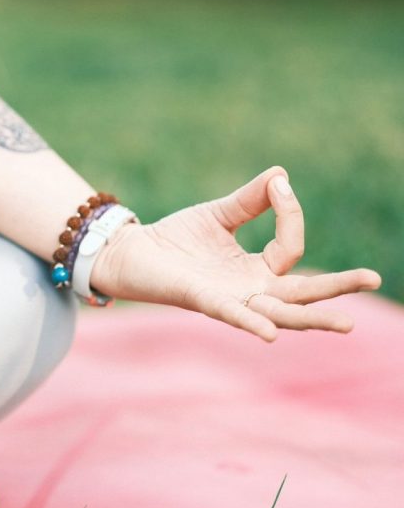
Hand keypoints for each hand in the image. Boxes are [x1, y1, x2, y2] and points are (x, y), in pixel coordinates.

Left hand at [90, 167, 381, 341]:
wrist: (134, 252)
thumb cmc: (177, 239)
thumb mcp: (220, 214)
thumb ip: (251, 200)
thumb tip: (282, 175)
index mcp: (255, 271)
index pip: (291, 247)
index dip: (291, 214)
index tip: (279, 186)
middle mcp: (248, 290)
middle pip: (300, 294)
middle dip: (336, 288)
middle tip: (374, 279)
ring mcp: (228, 299)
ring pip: (276, 313)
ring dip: (309, 317)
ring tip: (344, 323)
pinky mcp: (200, 300)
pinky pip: (230, 314)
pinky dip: (249, 322)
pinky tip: (268, 332)